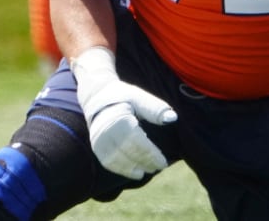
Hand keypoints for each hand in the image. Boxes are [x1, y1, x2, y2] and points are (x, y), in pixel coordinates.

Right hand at [72, 46, 176, 179]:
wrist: (97, 97)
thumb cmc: (123, 97)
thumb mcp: (140, 97)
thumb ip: (155, 109)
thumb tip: (172, 118)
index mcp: (121, 119)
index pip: (139, 143)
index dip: (153, 155)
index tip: (164, 162)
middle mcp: (108, 131)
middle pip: (130, 153)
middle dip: (146, 162)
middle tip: (159, 167)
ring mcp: (99, 140)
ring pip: (118, 161)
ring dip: (134, 169)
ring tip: (147, 171)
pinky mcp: (96, 146)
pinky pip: (108, 162)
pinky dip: (122, 170)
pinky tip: (134, 172)